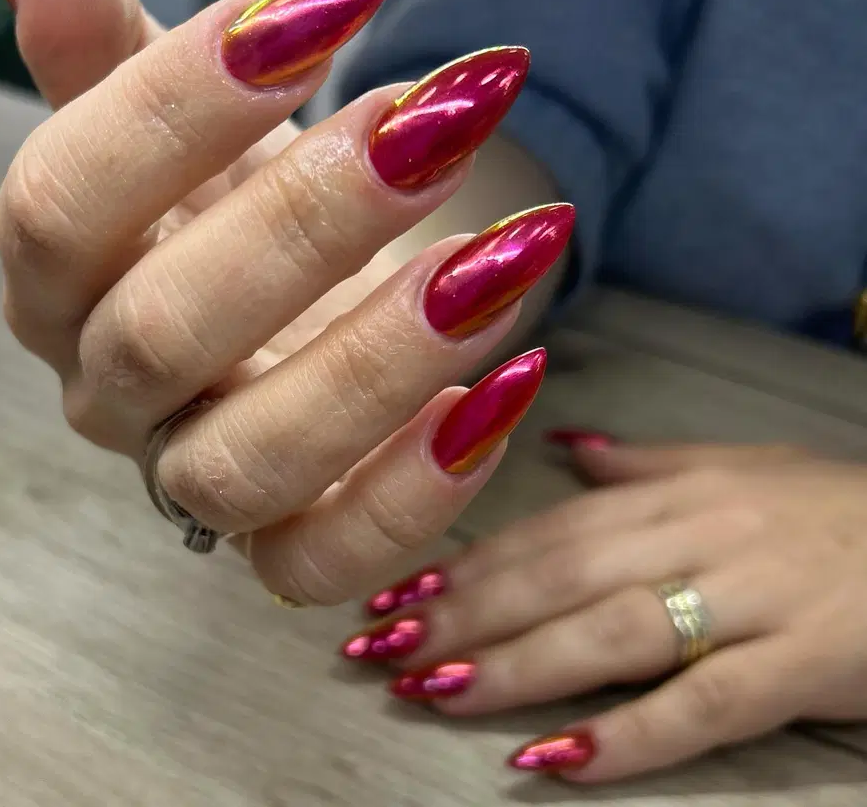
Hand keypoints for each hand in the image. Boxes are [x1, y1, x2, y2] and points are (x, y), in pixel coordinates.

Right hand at [0, 0, 573, 602]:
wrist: (313, 307)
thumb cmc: (247, 209)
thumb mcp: (193, 130)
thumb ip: (118, 59)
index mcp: (63, 285)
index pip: (60, 205)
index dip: (175, 106)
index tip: (326, 11)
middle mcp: (115, 395)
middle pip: (161, 334)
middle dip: (306, 225)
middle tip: (433, 126)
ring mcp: (201, 480)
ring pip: (250, 459)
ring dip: (382, 359)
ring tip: (501, 260)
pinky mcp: (289, 546)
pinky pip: (329, 557)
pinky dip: (420, 489)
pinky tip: (505, 388)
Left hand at [341, 439, 866, 780]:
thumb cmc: (830, 510)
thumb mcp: (739, 467)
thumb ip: (648, 464)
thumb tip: (571, 448)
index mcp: (677, 491)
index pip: (550, 529)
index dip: (470, 562)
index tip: (400, 592)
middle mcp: (700, 536)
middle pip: (562, 577)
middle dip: (466, 615)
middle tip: (387, 649)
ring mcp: (751, 601)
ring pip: (613, 634)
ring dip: (518, 666)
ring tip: (437, 693)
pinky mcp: (802, 666)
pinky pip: (703, 706)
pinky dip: (627, 736)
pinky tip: (555, 761)